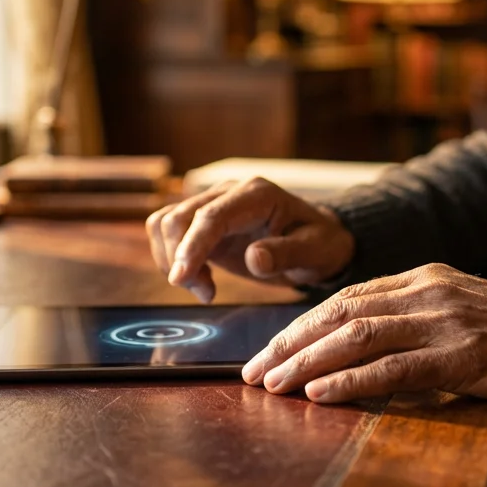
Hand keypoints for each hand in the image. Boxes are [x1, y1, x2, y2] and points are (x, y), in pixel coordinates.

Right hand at [146, 177, 355, 302]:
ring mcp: (214, 204)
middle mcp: (230, 192)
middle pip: (179, 217)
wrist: (319, 240)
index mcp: (258, 195)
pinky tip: (200, 280)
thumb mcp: (315, 253)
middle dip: (179, 258)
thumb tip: (254, 259)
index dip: (191, 247)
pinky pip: (170, 232)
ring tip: (204, 289)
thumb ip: (286, 254)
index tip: (180, 278)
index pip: (211, 216)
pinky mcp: (204, 221)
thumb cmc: (320, 244)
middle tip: (205, 293)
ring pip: (167, 222)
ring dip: (172, 259)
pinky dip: (173, 258)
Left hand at [241, 263, 486, 416]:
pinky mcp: (465, 357)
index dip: (301, 324)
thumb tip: (355, 343)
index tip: (268, 350)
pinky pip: (393, 370)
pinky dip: (350, 383)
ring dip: (307, 363)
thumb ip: (413, 318)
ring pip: (358, 336)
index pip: (347, 296)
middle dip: (290, 342)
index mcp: (427, 277)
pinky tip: (320, 395)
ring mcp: (448, 322)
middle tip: (253, 370)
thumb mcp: (461, 311)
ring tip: (273, 384)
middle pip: (341, 312)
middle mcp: (431, 291)